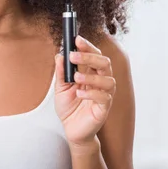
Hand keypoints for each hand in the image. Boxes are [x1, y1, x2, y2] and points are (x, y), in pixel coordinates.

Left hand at [54, 35, 115, 150]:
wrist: (71, 130)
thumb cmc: (69, 108)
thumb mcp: (60, 88)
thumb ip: (61, 72)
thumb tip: (59, 55)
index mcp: (91, 74)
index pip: (94, 55)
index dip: (88, 46)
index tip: (77, 39)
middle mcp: (100, 82)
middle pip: (104, 63)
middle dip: (90, 56)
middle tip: (74, 55)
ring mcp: (104, 95)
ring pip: (108, 80)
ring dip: (91, 76)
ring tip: (76, 78)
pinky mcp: (104, 108)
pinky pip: (104, 98)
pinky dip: (91, 93)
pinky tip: (79, 94)